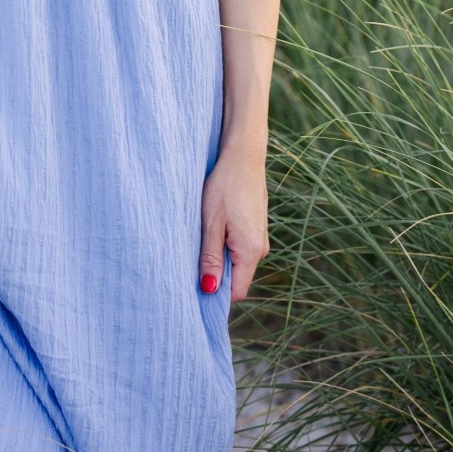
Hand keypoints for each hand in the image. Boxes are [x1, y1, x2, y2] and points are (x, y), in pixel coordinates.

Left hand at [199, 143, 268, 302]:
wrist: (243, 156)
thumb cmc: (224, 187)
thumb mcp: (211, 224)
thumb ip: (211, 258)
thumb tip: (209, 291)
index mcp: (251, 251)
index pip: (236, 292)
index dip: (216, 295)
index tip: (194, 289)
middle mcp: (261, 249)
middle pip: (237, 278)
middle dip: (215, 276)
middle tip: (191, 262)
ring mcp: (260, 238)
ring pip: (237, 262)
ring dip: (219, 258)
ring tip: (200, 240)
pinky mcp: (256, 228)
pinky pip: (240, 248)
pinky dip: (225, 246)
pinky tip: (212, 229)